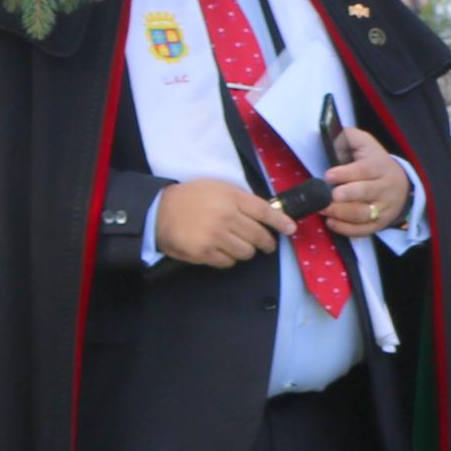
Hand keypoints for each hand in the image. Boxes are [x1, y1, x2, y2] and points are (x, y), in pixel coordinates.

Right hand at [154, 177, 291, 267]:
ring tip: (238, 245)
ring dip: (246, 251)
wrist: (159, 211)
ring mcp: (216, 237)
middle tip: (266, 244)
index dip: (280, 222)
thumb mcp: (218, 188)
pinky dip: (229, 258)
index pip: (264, 211)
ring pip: (246, 252)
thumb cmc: (192, 197)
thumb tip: (267, 213)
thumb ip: (241, 199)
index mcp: (231, 198)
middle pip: (259, 236)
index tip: (291, 229)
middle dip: (266, 242)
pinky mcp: (205, 253)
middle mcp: (226, 217)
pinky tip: (221, 250)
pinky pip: (229, 262)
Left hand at [320, 132, 412, 237]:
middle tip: (330, 196)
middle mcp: (385, 188)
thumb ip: (348, 137)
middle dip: (348, 195)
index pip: (364, 170)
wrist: (402, 185)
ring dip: (341, 213)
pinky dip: (346, 229)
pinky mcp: (379, 224)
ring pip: (363, 214)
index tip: (329, 175)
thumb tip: (329, 132)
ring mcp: (383, 208)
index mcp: (380, 166)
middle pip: (367, 193)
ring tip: (323, 210)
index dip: (346, 173)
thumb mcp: (366, 144)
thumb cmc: (375, 162)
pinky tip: (331, 222)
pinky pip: (363, 230)